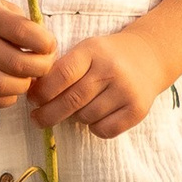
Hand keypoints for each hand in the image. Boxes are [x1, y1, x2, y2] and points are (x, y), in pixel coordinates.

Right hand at [0, 0, 55, 109]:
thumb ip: (21, 23)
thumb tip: (47, 49)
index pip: (23, 32)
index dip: (45, 43)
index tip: (48, 45)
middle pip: (17, 64)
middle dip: (40, 68)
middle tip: (43, 64)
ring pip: (3, 86)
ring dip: (24, 86)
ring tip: (27, 77)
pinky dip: (8, 98)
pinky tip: (11, 87)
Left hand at [30, 25, 168, 140]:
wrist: (149, 56)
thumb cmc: (107, 56)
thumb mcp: (86, 50)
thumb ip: (63, 68)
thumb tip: (33, 94)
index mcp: (93, 51)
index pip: (62, 74)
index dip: (43, 91)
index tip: (32, 100)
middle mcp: (111, 70)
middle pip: (72, 100)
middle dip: (48, 113)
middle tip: (37, 119)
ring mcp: (126, 90)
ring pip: (86, 117)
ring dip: (74, 118)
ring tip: (76, 109)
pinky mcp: (137, 110)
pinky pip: (104, 130)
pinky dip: (94, 127)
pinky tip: (95, 116)